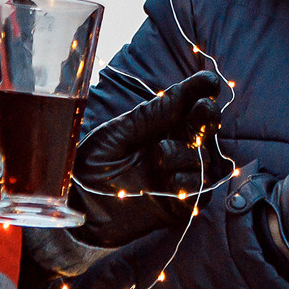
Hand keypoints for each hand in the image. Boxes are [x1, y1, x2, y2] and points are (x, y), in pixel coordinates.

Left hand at [71, 71, 225, 247]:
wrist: (78, 206)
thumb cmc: (92, 167)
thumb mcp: (117, 134)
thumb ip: (150, 116)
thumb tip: (180, 92)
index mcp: (158, 125)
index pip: (188, 103)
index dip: (202, 90)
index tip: (210, 81)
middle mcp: (173, 146)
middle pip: (206, 126)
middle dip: (208, 114)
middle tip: (201, 109)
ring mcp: (178, 175)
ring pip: (204, 158)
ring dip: (187, 153)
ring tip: (160, 155)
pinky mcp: (179, 204)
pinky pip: (201, 190)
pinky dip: (189, 181)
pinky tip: (169, 180)